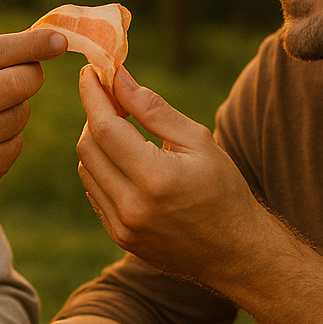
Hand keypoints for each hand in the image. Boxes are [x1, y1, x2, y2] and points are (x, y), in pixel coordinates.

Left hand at [76, 64, 263, 286]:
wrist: (236, 251)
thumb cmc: (224, 190)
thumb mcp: (198, 141)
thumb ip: (154, 109)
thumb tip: (118, 78)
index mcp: (155, 178)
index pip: (105, 128)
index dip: (93, 95)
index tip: (90, 72)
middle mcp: (132, 206)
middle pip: (88, 147)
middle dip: (94, 116)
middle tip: (112, 98)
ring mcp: (122, 226)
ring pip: (86, 169)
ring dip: (97, 143)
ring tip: (123, 129)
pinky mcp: (119, 237)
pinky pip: (95, 192)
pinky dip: (102, 169)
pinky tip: (125, 160)